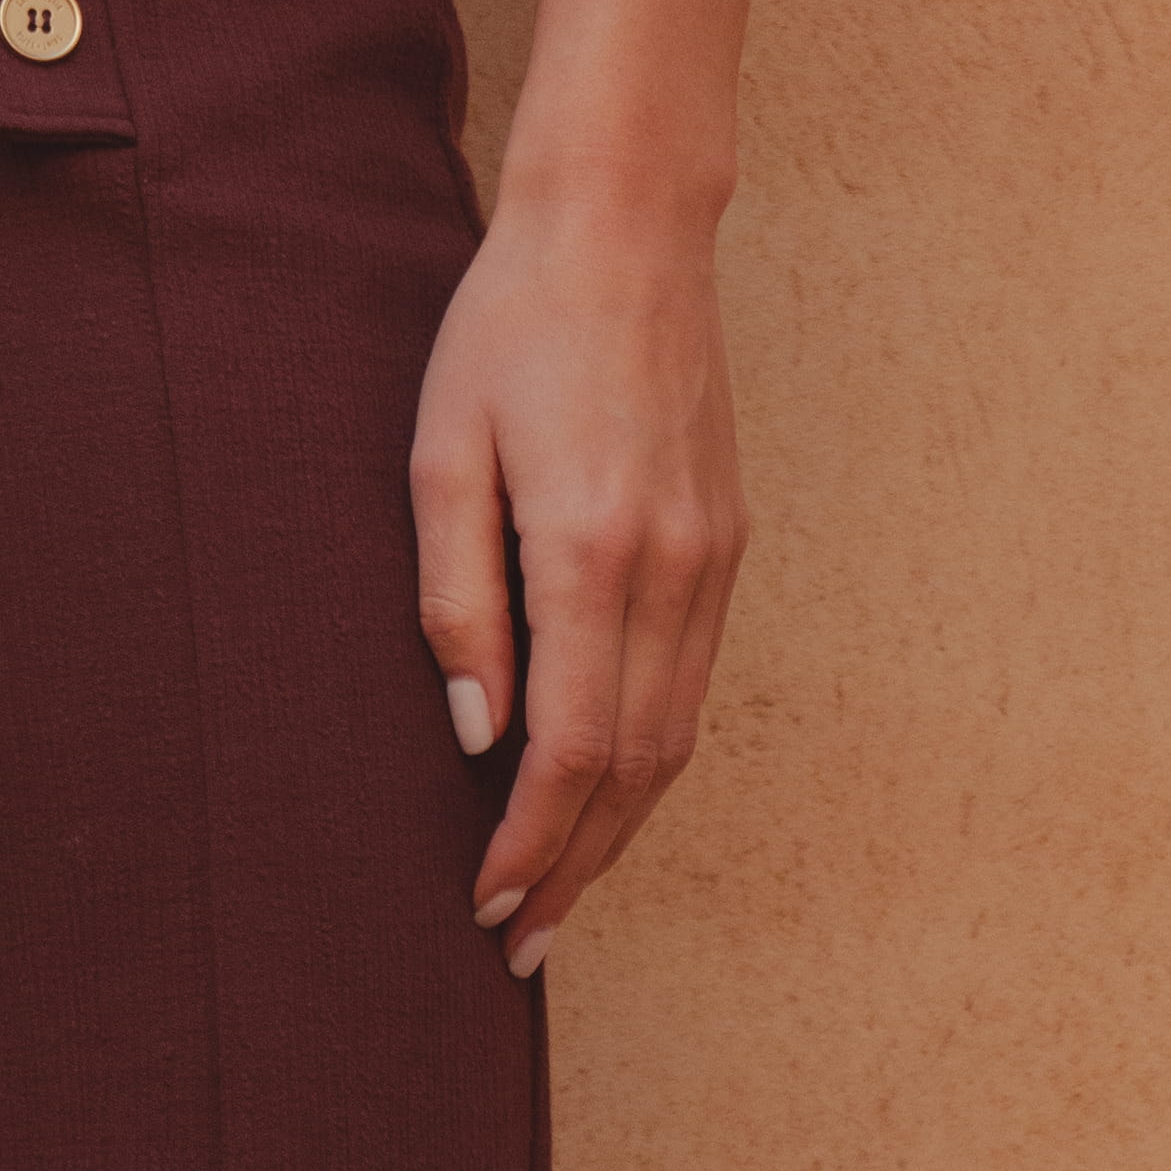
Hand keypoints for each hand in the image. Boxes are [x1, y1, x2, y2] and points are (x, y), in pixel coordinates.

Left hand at [407, 169, 745, 976]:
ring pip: (676, 735)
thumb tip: (476, 735)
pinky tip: (604, 786)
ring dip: (619, 825)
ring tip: (560, 888)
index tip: (485, 907)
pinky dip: (651, 754)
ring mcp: (715, 556)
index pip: (569, 749)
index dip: (531, 844)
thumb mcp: (441, 454)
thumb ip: (456, 601)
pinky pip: (693, 680)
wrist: (623, 228)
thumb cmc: (507, 328)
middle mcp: (674, 567)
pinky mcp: (729, 538)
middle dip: (578, 865)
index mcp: (595, 550)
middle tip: (520, 942)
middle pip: (636, 767)